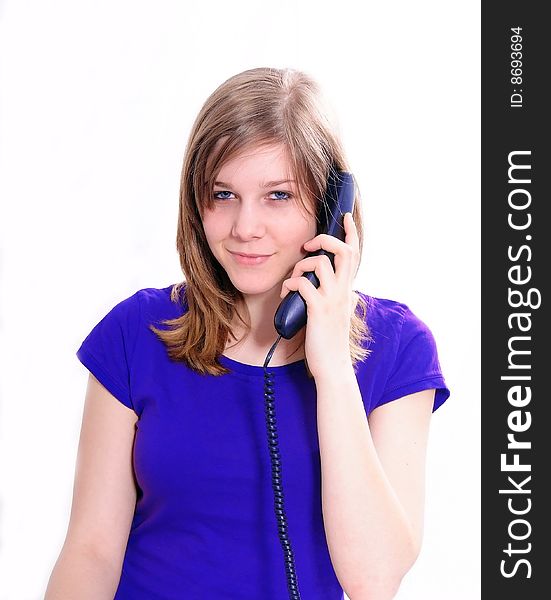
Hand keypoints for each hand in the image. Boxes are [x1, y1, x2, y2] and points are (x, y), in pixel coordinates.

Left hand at [279, 212, 359, 379]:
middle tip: (308, 244)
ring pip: (320, 264)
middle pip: (343, 250)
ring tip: (292, 279)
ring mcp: (332, 300)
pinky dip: (291, 284)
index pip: (355, 254)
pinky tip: (287, 293)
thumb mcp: (342, 315)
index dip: (350, 233)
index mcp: (348, 290)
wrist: (332, 367)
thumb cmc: (332, 342)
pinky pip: (303, 284)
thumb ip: (344, 300)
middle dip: (324, 240)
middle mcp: (344, 291)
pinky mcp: (318, 310)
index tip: (344, 217)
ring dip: (300, 266)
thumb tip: (350, 292)